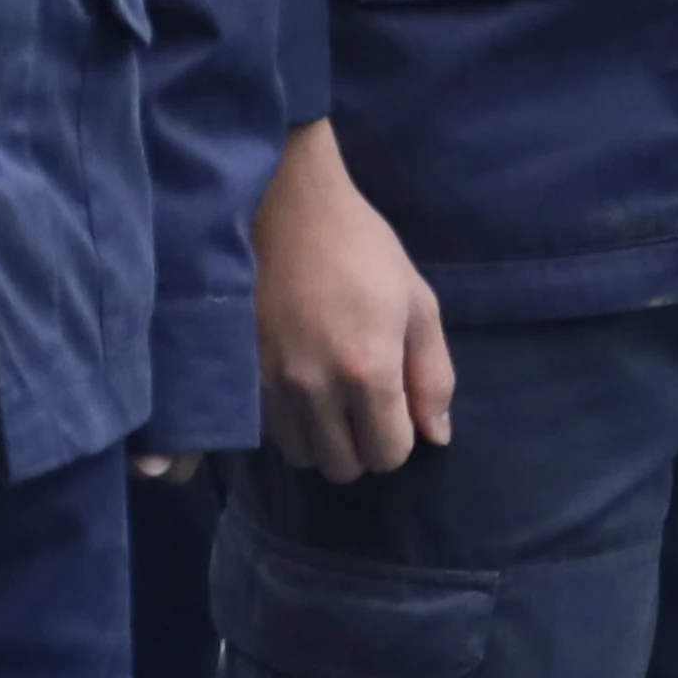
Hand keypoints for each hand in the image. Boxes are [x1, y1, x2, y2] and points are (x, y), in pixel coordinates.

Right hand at [253, 120, 452, 481]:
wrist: (286, 211)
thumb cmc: (363, 251)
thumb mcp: (419, 304)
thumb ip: (433, 375)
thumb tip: (436, 436)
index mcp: (367, 371)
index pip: (387, 455)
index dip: (401, 440)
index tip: (400, 407)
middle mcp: (315, 390)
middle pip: (342, 467)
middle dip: (364, 447)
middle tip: (369, 407)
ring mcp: (271, 385)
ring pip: (302, 456)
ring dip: (324, 440)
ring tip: (335, 399)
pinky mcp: (242, 376)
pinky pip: (271, 431)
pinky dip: (294, 424)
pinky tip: (305, 389)